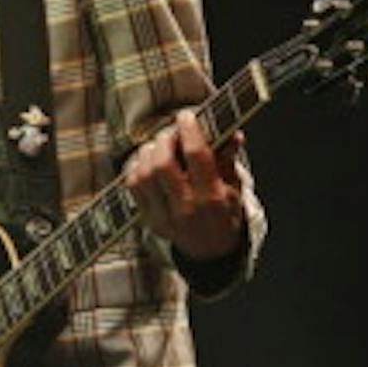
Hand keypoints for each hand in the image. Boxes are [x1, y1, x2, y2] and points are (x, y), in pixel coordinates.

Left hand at [123, 109, 244, 262]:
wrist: (210, 252)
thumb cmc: (225, 214)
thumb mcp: (234, 189)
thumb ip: (229, 161)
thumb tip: (233, 133)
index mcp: (211, 199)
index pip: (196, 157)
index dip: (189, 131)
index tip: (187, 114)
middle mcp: (184, 209)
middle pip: (162, 164)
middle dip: (165, 139)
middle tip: (172, 130)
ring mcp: (162, 216)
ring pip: (143, 174)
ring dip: (148, 151)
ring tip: (160, 145)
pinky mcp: (146, 219)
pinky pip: (132, 185)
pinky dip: (136, 166)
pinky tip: (148, 159)